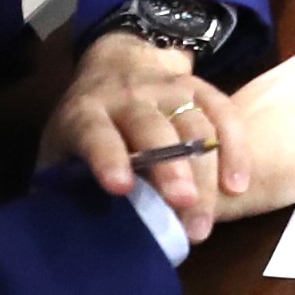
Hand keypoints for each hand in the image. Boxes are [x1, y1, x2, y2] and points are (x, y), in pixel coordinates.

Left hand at [42, 29, 242, 240]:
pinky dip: (235, 149)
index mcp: (86, 113)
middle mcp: (128, 97)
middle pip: (152, 128)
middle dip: (170, 166)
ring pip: (192, 125)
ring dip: (204, 172)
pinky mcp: (198, 88)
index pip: (96, 133)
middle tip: (182, 206)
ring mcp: (167, 89)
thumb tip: (58, 232)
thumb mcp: (59, 147)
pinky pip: (224, 113)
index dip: (108, 157)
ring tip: (204, 220)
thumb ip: (58, 183)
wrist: (116, 62)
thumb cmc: (86, 123)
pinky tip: (236, 186)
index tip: (120, 187)